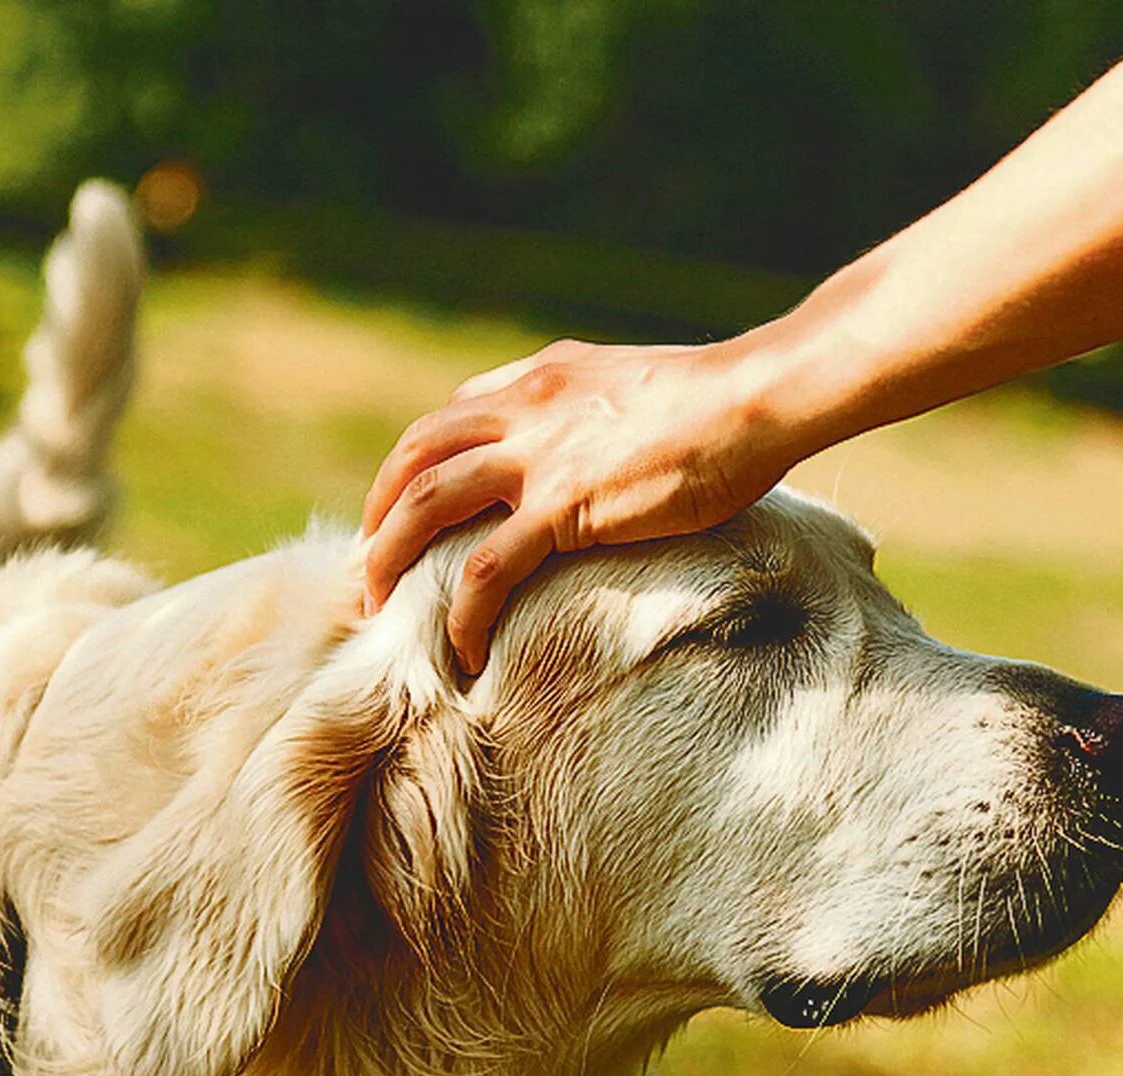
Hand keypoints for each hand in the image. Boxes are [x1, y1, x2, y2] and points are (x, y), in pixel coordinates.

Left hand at [361, 337, 797, 672]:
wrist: (754, 400)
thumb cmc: (714, 401)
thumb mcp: (628, 382)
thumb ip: (583, 404)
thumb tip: (574, 440)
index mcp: (537, 381)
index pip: (448, 419)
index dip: (413, 471)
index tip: (405, 518)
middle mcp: (522, 409)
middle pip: (414, 457)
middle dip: (378, 516)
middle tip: (369, 570)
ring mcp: (537, 456)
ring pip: (427, 505)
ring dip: (391, 560)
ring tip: (383, 613)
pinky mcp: (563, 506)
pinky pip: (485, 569)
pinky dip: (461, 613)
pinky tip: (462, 648)